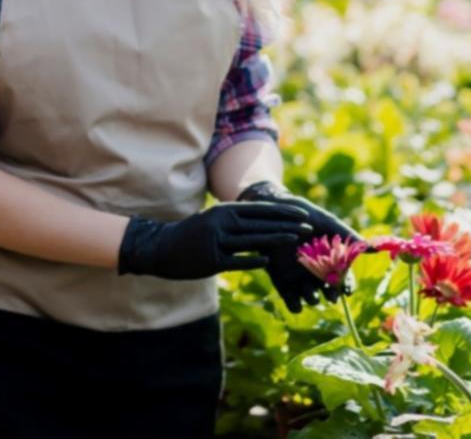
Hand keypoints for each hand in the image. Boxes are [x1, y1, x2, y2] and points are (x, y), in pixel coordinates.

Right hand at [117, 202, 312, 280]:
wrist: (161, 248)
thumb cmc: (191, 235)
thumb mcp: (212, 221)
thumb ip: (234, 221)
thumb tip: (260, 222)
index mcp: (223, 211)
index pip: (259, 209)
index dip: (282, 212)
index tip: (302, 214)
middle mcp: (221, 222)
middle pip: (260, 223)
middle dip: (286, 224)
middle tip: (309, 227)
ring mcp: (216, 241)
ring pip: (252, 240)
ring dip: (276, 239)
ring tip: (297, 241)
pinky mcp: (212, 260)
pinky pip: (237, 260)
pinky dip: (253, 260)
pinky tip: (269, 262)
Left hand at [238, 180, 361, 312]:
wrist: (278, 213)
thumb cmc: (306, 215)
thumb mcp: (329, 224)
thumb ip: (350, 237)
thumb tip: (376, 248)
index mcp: (332, 263)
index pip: (345, 280)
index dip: (347, 285)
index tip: (347, 289)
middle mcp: (318, 274)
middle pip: (329, 292)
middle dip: (331, 294)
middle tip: (331, 294)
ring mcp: (301, 280)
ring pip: (312, 299)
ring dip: (313, 299)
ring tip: (311, 292)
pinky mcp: (283, 283)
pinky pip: (291, 302)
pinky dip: (295, 305)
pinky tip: (297, 301)